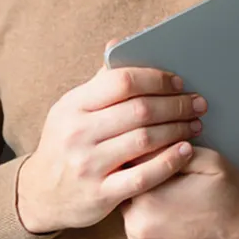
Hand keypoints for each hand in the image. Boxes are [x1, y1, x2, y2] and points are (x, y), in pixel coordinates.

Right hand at [17, 46, 206, 233]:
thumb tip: (120, 44)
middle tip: (197, 103)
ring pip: (144, 140)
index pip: (121, 81)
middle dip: (175, 104)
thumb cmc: (65, 143)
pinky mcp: (100, 194)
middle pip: (139, 110)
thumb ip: (99, 83)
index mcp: (73, 105)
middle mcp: (78, 133)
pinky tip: (186, 151)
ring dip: (177, 129)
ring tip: (195, 125)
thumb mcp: (72, 109)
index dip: (156, 79)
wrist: (40, 193)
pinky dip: (169, 161)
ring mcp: (88, 165)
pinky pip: (144, 176)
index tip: (178, 82)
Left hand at [121, 146, 238, 238]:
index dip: (149, 174)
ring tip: (182, 219)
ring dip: (151, 223)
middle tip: (178, 198)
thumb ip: (172, 151)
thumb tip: (149, 146)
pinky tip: (182, 238)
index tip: (166, 178)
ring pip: (137, 230)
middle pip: (130, 205)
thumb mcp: (210, 162)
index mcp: (147, 200)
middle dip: (148, 198)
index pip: (131, 177)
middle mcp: (138, 233)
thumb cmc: (235, 204)